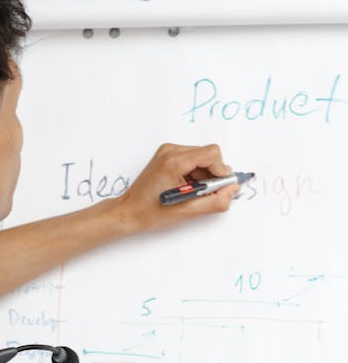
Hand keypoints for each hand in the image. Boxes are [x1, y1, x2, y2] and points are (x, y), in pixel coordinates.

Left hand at [116, 143, 239, 234]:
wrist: (129, 212)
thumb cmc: (151, 212)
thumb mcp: (188, 211)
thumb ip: (216, 200)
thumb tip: (233, 189)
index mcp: (174, 160)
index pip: (212, 154)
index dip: (221, 171)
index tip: (218, 187)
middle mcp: (170, 150)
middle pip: (208, 154)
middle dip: (211, 175)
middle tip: (203, 194)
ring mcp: (167, 151)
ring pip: (201, 157)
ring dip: (203, 176)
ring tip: (190, 193)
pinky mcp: (167, 156)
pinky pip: (192, 160)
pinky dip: (195, 174)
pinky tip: (186, 188)